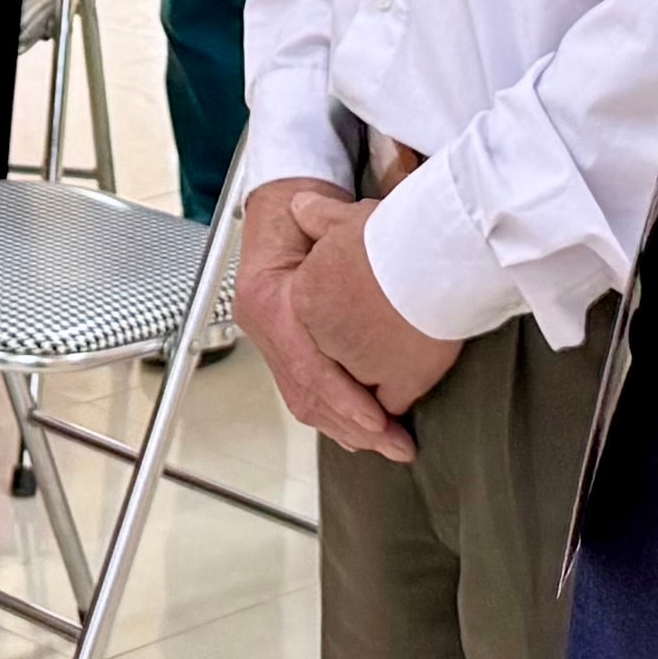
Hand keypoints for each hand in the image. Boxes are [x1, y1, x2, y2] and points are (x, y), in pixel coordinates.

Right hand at [234, 179, 413, 458]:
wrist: (277, 214)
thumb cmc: (300, 215)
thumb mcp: (319, 217)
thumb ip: (335, 227)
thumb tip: (360, 225)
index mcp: (268, 300)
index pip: (305, 365)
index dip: (344, 397)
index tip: (378, 419)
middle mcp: (262, 327)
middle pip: (305, 394)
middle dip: (353, 425)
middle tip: (395, 442)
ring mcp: (270, 343)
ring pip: (304, 402)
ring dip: (348, 429)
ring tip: (389, 444)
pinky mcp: (283, 353)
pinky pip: (306, 396)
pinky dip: (337, 418)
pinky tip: (365, 433)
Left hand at [296, 195, 464, 418]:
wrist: (434, 252)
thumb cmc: (396, 235)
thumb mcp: (347, 217)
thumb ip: (321, 217)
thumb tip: (299, 205)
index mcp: (304, 302)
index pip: (311, 336)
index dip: (329, 351)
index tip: (346, 358)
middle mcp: (325, 338)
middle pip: (332, 373)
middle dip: (347, 399)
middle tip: (365, 419)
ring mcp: (360, 362)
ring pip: (359, 396)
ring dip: (369, 417)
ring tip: (388, 430)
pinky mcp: (398, 380)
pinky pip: (392, 403)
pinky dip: (395, 414)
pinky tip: (402, 421)